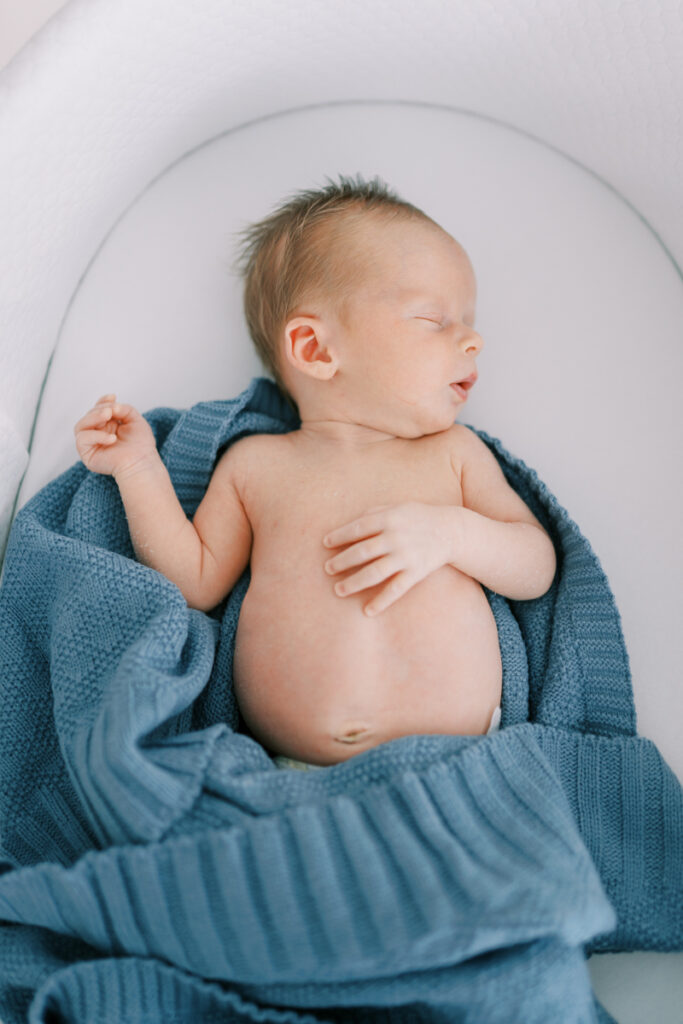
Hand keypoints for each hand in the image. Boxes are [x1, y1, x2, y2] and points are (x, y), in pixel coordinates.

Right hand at [74, 393, 158, 478]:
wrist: (142, 462)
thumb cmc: (140, 444)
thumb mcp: (135, 419)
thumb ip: (123, 408)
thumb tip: (110, 407)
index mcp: (106, 426)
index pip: (97, 410)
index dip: (102, 401)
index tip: (113, 397)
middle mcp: (96, 434)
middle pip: (88, 416)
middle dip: (99, 409)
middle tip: (111, 411)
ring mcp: (91, 444)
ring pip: (80, 426)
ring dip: (93, 417)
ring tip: (108, 416)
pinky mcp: (87, 454)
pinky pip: (83, 439)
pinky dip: (96, 435)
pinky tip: (112, 438)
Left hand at [322, 501, 455, 615]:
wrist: (450, 531)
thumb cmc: (417, 518)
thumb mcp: (397, 508)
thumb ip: (374, 514)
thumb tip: (348, 526)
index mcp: (389, 518)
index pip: (358, 528)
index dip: (340, 536)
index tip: (325, 544)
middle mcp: (396, 538)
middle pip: (363, 552)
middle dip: (342, 561)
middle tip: (327, 569)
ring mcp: (406, 556)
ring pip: (376, 573)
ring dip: (355, 583)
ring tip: (338, 590)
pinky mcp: (416, 572)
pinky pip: (396, 589)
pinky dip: (382, 601)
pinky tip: (368, 611)